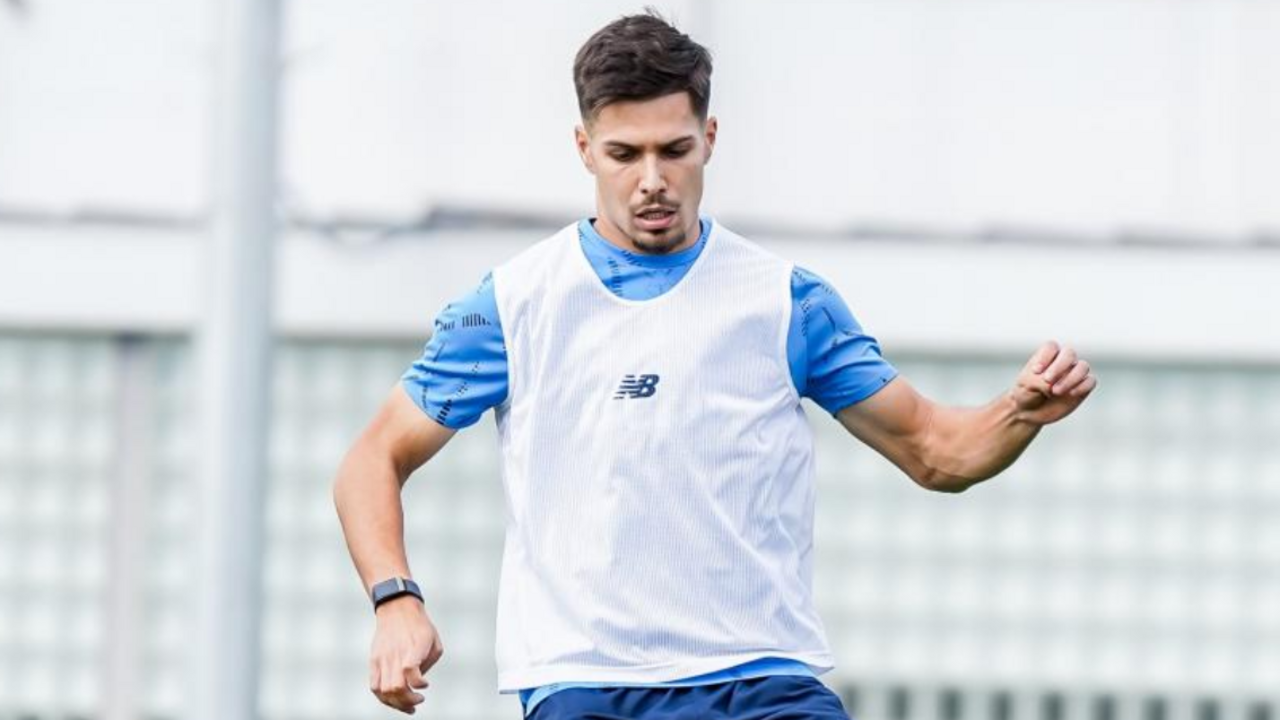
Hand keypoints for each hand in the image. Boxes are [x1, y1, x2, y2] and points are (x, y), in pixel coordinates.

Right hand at [369, 596, 443, 713]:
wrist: (396, 608)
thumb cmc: (419, 626)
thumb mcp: (434, 640)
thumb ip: (429, 662)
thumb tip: (417, 681)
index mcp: (414, 646)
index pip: (410, 670)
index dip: (419, 683)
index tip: (426, 684)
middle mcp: (396, 654)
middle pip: (396, 687)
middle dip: (408, 701)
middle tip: (418, 701)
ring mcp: (382, 658)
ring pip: (384, 691)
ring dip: (396, 703)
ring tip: (407, 705)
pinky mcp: (374, 660)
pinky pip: (374, 686)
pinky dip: (384, 697)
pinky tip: (393, 699)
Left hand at [1010, 340, 1096, 425]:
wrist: (1030, 411)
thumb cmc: (1026, 393)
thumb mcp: (1026, 385)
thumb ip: (1040, 381)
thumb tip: (1055, 385)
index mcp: (1046, 356)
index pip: (1052, 346)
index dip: (1045, 357)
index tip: (1035, 371)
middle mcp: (1062, 362)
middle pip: (1069, 353)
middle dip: (1059, 366)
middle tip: (1047, 380)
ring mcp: (1074, 374)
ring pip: (1083, 366)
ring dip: (1071, 378)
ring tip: (1055, 391)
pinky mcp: (1082, 387)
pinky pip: (1091, 381)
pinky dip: (1082, 386)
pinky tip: (1070, 394)